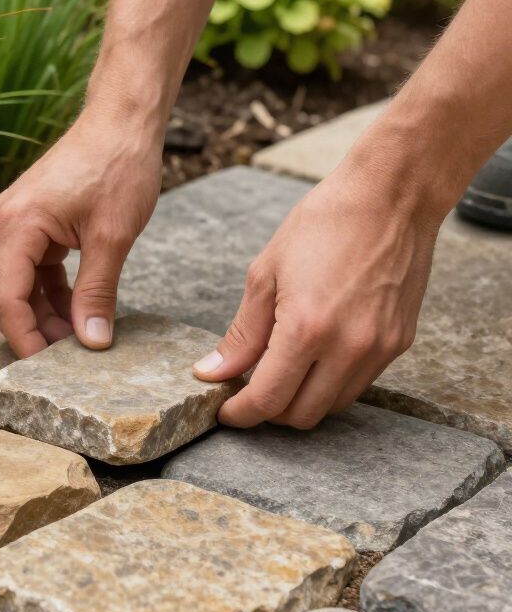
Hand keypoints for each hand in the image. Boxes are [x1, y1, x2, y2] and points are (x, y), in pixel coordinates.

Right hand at [0, 103, 163, 357]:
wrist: (123, 120)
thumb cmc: (119, 166)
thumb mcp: (113, 237)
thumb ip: (97, 293)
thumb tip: (91, 343)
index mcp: (16, 224)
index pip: (2, 299)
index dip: (23, 337)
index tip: (49, 367)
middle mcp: (3, 223)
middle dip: (27, 330)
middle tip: (63, 358)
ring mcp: (14, 222)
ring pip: (12, 285)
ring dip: (39, 314)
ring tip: (76, 338)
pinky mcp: (30, 222)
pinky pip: (29, 270)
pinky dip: (48, 293)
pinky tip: (76, 311)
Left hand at [192, 155, 441, 428]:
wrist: (391, 196)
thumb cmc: (323, 224)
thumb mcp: (265, 274)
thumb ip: (241, 334)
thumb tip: (213, 373)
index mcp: (306, 329)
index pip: (267, 400)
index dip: (241, 414)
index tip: (226, 411)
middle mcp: (347, 348)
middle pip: (300, 415)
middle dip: (268, 411)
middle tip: (248, 388)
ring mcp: (378, 349)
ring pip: (331, 406)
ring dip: (300, 399)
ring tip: (280, 370)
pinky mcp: (399, 343)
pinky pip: (358, 384)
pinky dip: (329, 382)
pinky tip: (313, 355)